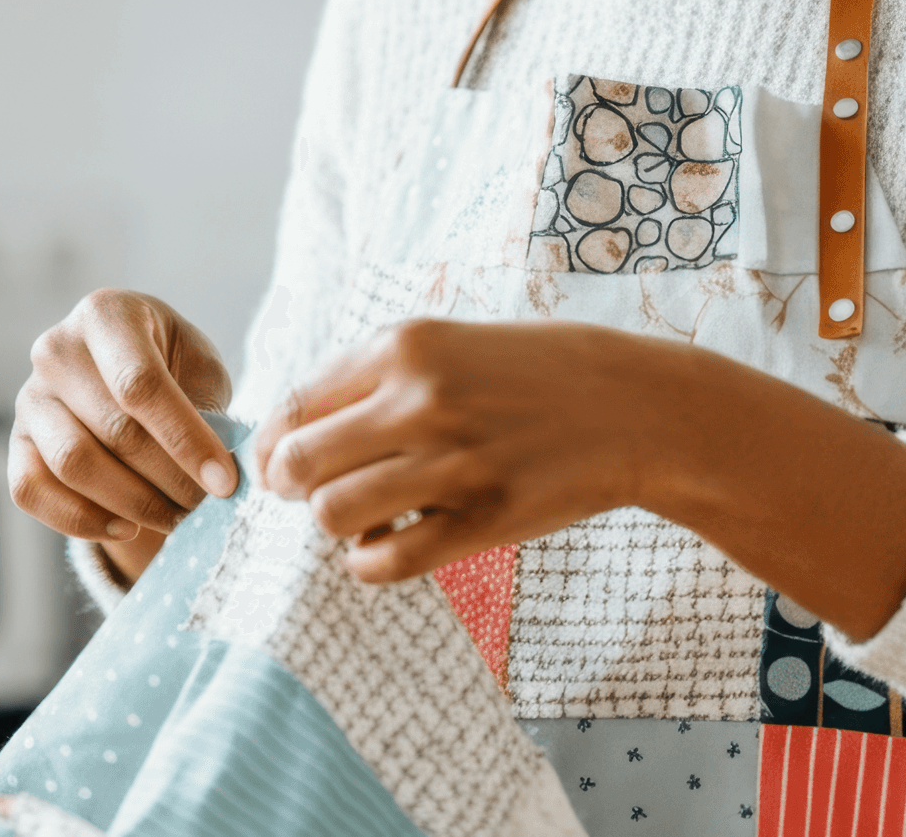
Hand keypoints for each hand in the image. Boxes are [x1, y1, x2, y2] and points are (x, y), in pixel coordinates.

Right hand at [9, 289, 235, 579]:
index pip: (141, 384)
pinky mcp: (15, 442)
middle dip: (168, 478)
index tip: (223, 482)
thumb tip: (217, 471)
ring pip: (73, 464)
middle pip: (113, 429)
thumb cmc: (172, 366)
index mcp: (107, 314)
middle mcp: (57, 349)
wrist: (127, 374)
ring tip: (175, 516)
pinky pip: (32, 490)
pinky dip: (80, 520)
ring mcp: (30, 396)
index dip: (185, 438)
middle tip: (205, 504)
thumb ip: (206, 406)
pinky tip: (126, 527)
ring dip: (132, 503)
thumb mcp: (199, 365)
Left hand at [252, 318, 666, 581]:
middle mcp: (420, 399)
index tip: (279, 463)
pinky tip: (391, 545)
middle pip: (298, 464)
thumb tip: (294, 431)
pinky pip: (384, 562)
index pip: (295, 405)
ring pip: (333, 516)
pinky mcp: (483, 519)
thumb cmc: (535, 372)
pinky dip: (370, 563)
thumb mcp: (450, 344)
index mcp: (405, 346)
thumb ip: (376, 378)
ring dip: (335, 526)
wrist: (633, 405)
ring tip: (365, 517)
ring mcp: (452, 462)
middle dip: (293, 488)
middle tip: (315, 495)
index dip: (273, 445)